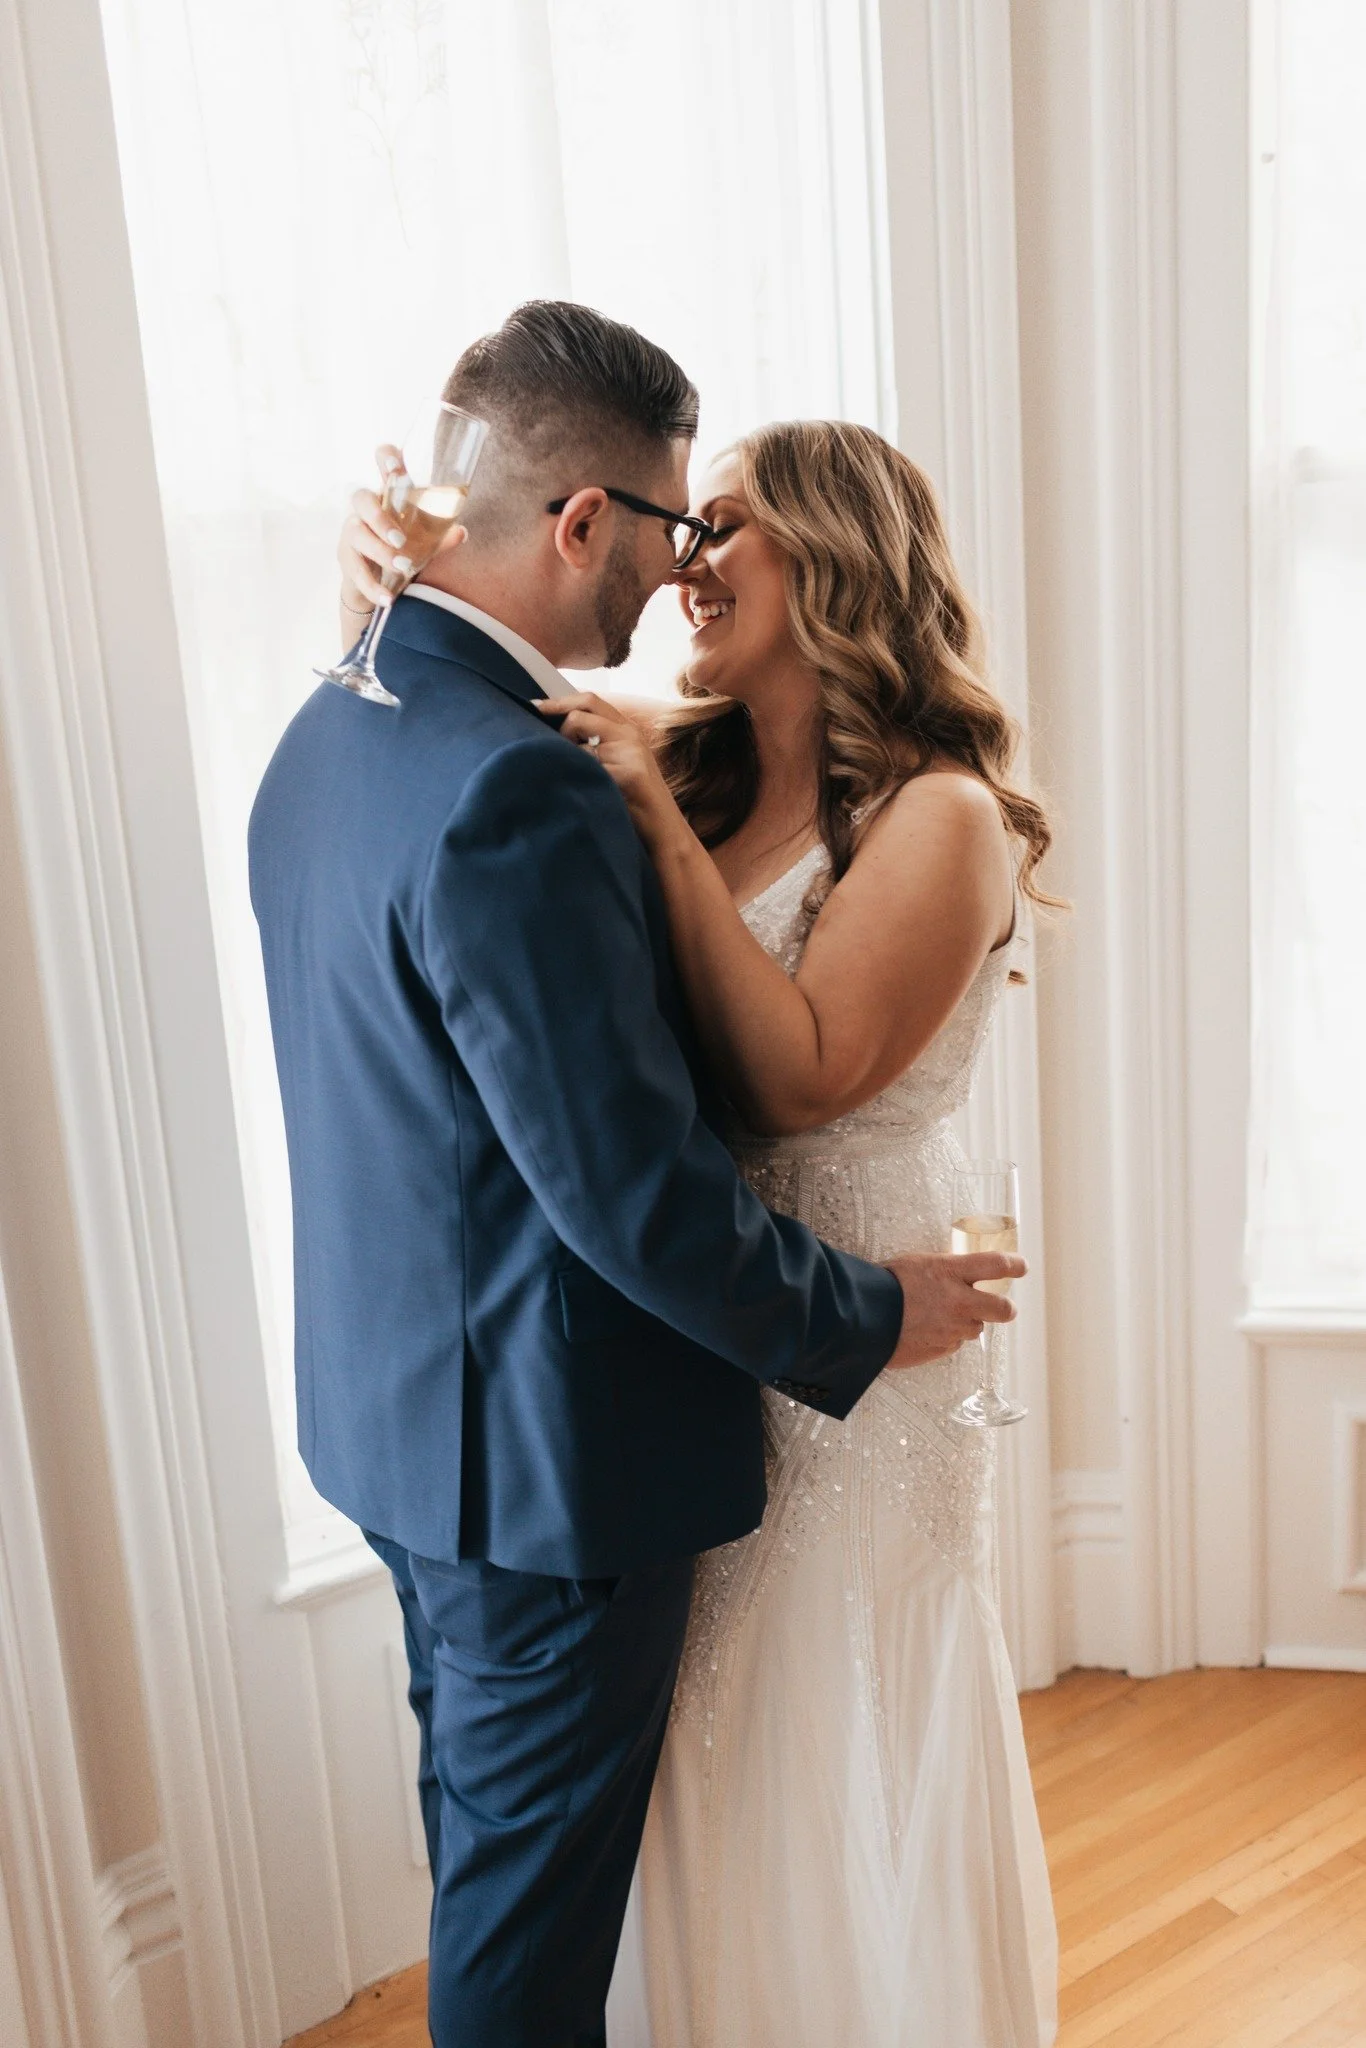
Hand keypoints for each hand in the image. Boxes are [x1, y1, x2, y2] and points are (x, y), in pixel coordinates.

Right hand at [337, 444, 466, 617]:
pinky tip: (388, 598)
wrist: (375, 584)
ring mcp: (351, 533)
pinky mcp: (346, 560)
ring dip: (380, 552)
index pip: (382, 464)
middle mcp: (365, 510)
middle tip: (400, 540)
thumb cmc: (402, 551)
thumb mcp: (424, 543)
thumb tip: (461, 532)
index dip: (386, 458)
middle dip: (379, 518)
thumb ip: (441, 538)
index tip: (395, 466)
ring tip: (404, 568)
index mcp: (388, 496)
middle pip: (360, 499)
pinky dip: (373, 587)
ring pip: (357, 535)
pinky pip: (355, 572)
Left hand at [536, 693, 684, 854]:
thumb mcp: (620, 762)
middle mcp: (630, 735)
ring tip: (567, 776)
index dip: (559, 701)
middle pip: (582, 710)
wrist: (664, 829)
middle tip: (539, 734)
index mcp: (627, 729)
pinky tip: (576, 793)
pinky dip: (575, 779)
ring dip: (565, 758)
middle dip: (557, 721)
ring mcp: (630, 753)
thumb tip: (555, 732)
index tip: (535, 706)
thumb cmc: (635, 800)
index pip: (590, 700)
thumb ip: (598, 743)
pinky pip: (587, 769)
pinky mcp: (629, 774)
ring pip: (579, 742)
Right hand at [883, 1250, 1025, 1369]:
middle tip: (1002, 1307)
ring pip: (975, 1328)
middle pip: (1003, 1308)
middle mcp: (959, 1301)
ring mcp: (952, 1328)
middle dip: (1005, 1308)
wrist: (861, 1318)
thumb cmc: (883, 1284)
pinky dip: (945, 1338)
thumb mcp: (916, 1264)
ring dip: (966, 1323)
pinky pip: (953, 1343)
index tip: (1021, 1267)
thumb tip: (955, 1273)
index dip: (1014, 1265)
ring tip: (941, 1317)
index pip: (997, 1265)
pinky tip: (926, 1331)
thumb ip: (943, 1270)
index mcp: (951, 1271)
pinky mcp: (942, 1349)